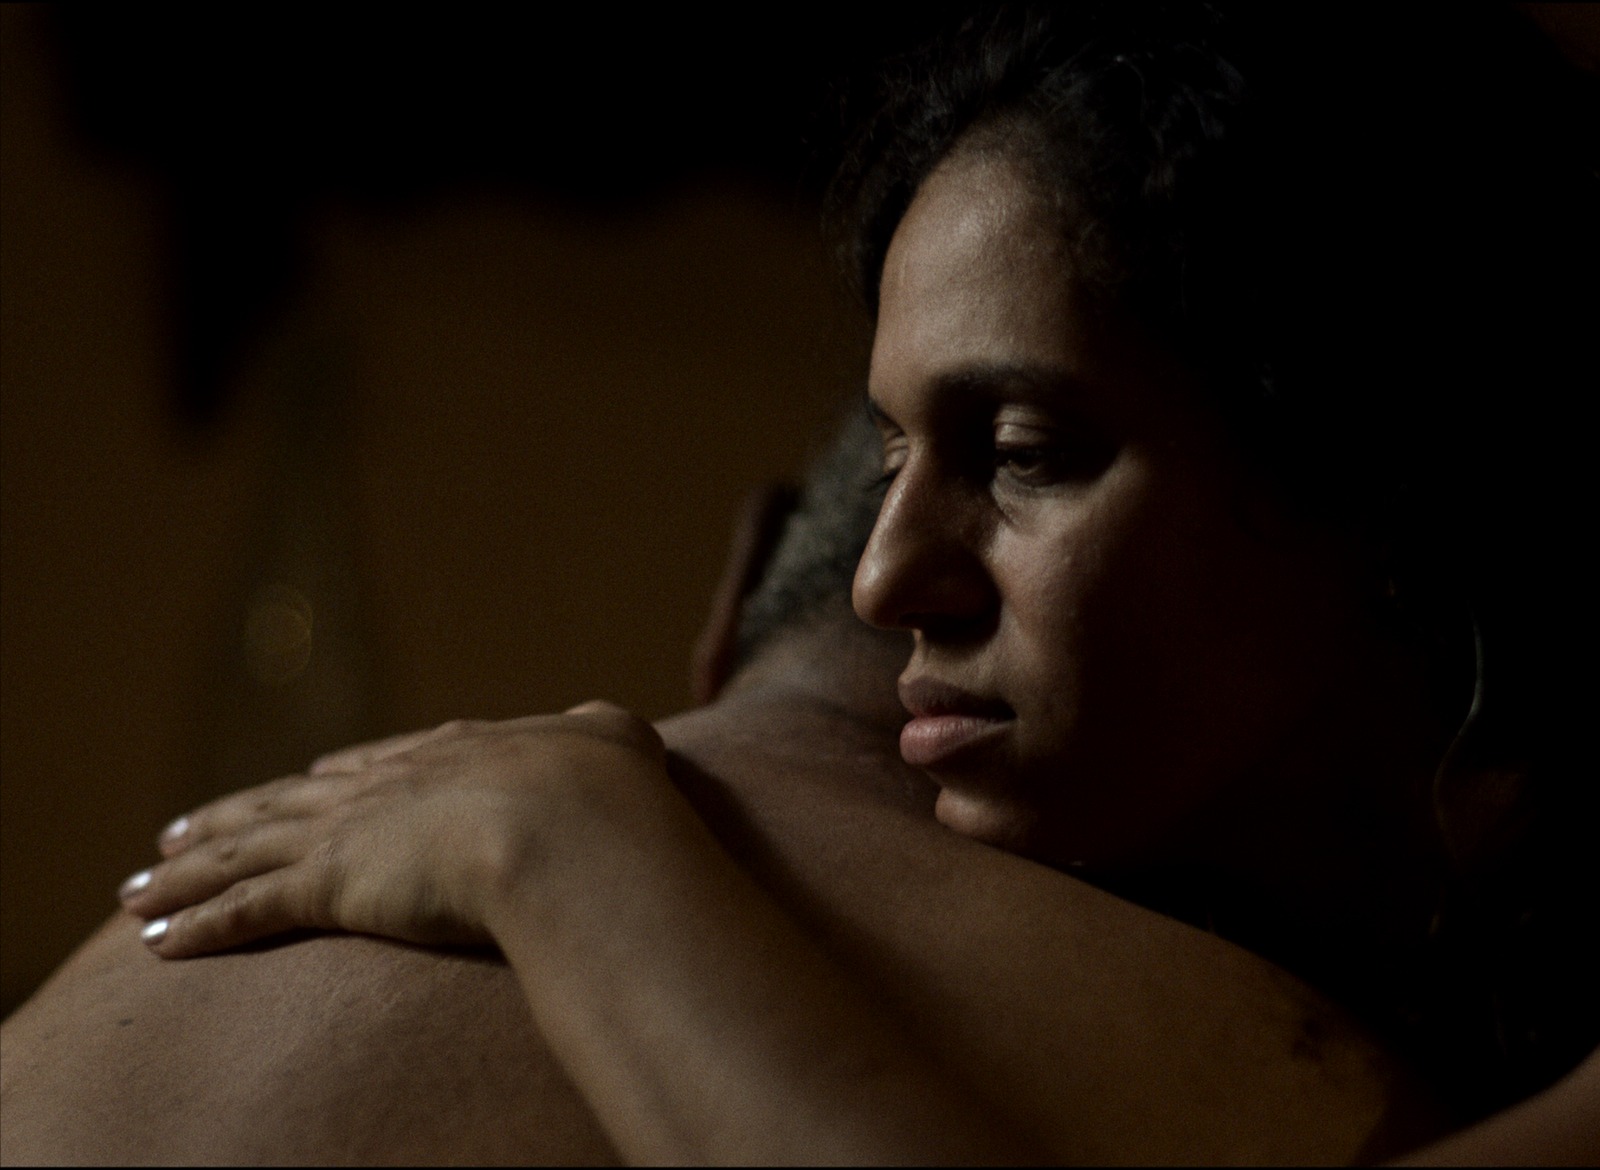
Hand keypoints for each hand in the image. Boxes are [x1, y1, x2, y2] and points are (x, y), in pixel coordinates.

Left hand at [119, 703, 666, 957]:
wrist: (569, 825)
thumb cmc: (603, 788)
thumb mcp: (612, 742)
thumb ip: (599, 732)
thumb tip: (605, 725)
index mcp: (454, 752)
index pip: (374, 765)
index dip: (333, 778)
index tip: (303, 783)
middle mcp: (390, 785)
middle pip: (288, 803)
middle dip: (232, 818)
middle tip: (181, 833)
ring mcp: (355, 831)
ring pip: (247, 851)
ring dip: (188, 871)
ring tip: (138, 888)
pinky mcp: (329, 885)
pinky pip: (246, 909)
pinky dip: (197, 924)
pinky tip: (158, 943)